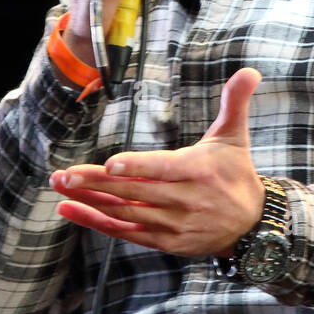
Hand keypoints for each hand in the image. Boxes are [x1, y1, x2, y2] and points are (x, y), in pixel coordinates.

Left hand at [51, 68, 265, 258]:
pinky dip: (97, 222)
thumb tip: (249, 71)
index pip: (164, 168)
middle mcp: (185, 200)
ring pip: (126, 213)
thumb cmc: (236, 173)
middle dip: (97, 183)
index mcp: (199, 171)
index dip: (137, 166)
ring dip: (91, 202)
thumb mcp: (236, 137)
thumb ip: (235, 102)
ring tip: (61, 187)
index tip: (111, 163)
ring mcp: (174, 224)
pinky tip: (72, 210)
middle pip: (135, 191)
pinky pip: (126, 233)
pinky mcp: (166, 242)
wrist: (251, 226)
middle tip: (64, 174)